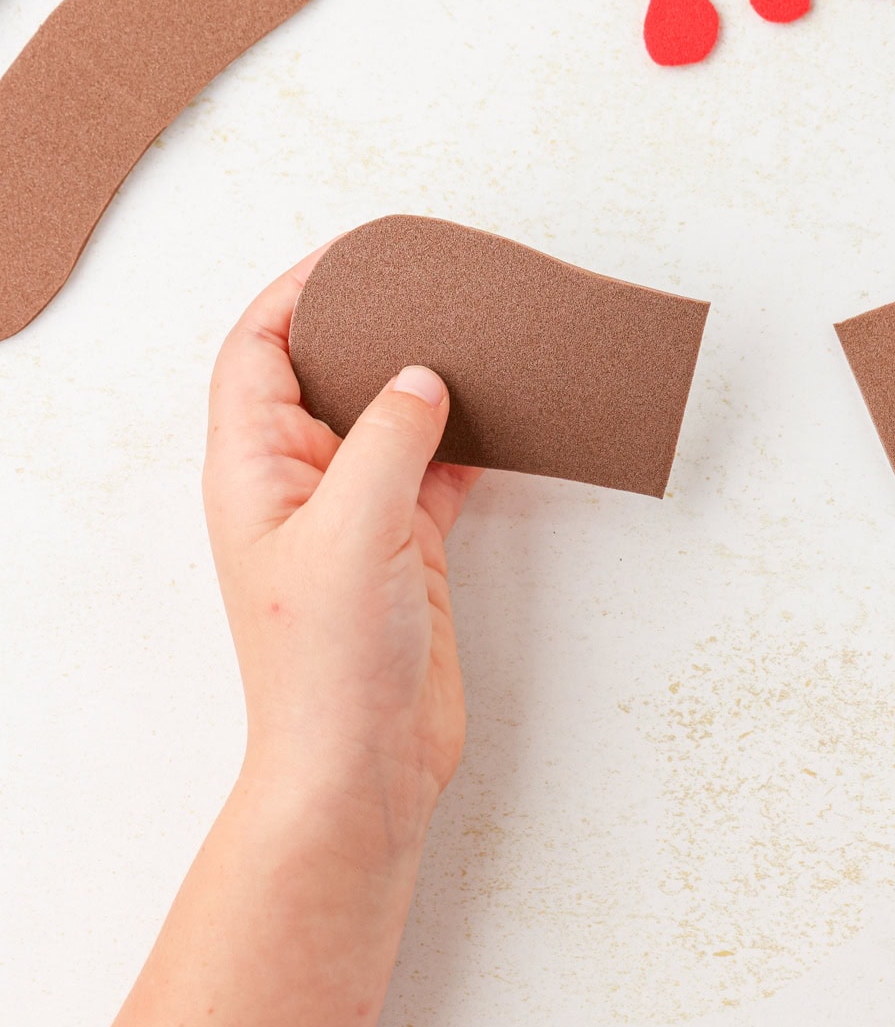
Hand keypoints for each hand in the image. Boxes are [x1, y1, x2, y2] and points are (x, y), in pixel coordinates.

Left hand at [203, 250, 480, 848]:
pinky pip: (437, 470)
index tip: (360, 256)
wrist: (362, 770)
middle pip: (328, 375)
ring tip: (481, 338)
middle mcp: (298, 487)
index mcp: (253, 471)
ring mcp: (354, 519)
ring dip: (430, 382)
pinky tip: (509, 418)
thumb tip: (419, 376)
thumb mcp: (354, 531)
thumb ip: (390, 440)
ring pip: (391, 420)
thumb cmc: (328, 668)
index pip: (258, 352)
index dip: (298, 293)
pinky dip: (470, 440)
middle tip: (435, 286)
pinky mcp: (405, 551)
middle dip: (374, 326)